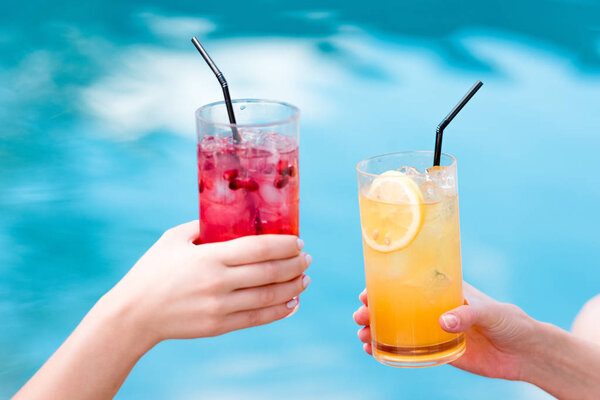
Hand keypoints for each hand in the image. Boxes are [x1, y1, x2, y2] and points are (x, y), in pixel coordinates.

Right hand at [103, 220, 310, 345]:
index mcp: (210, 256)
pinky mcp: (219, 326)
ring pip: (269, 297)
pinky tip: (292, 302)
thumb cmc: (152, 271)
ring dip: (293, 287)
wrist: (133, 314)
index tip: (298, 241)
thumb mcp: (173, 239)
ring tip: (305, 279)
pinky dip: (279, 311)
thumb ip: (203, 226)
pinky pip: (258, 318)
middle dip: (295, 264)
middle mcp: (219, 282)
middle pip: (270, 272)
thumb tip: (230, 217)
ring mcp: (220, 307)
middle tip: (307, 258)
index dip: (284, 244)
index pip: (259, 247)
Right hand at [353, 282, 537, 380]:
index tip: (366, 290)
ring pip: (395, 326)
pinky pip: (406, 349)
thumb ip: (468, 314)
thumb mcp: (490, 312)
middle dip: (372, 309)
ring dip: (375, 329)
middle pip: (394, 304)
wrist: (523, 352)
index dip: (383, 284)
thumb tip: (443, 322)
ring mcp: (431, 329)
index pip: (406, 281)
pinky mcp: (436, 350)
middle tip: (360, 315)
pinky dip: (387, 350)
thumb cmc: (509, 321)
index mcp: (442, 289)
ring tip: (362, 335)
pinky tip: (372, 351)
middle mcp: (432, 307)